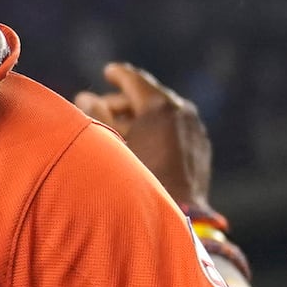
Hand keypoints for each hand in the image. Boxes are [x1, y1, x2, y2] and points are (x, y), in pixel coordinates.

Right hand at [74, 62, 212, 208]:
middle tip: (102, 107)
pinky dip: (157, 129)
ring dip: (140, 117)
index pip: (135, 80)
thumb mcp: (111, 144)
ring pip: (163, 114)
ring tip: (118, 129)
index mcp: (160, 106)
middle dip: (124, 102)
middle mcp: (182, 112)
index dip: (118, 74)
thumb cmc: (136, 178)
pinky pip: (175, 130)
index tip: (108, 71)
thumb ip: (97, 115)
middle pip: (148, 97)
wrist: (177, 215)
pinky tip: (141, 143)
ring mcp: (195, 130)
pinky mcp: (201, 148)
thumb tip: (85, 97)